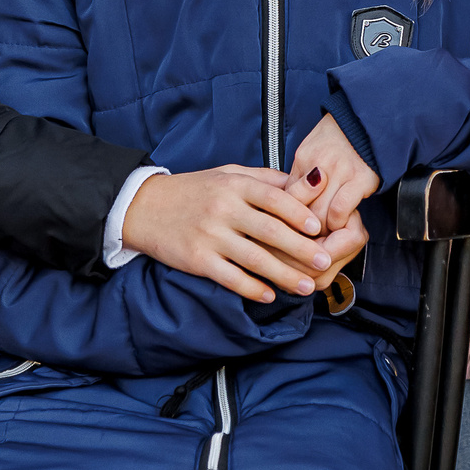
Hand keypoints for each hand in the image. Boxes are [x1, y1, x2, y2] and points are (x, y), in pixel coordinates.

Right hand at [122, 166, 340, 303]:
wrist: (144, 207)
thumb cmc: (194, 190)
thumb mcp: (227, 174)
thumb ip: (264, 179)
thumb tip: (305, 182)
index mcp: (234, 184)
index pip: (274, 198)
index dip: (299, 213)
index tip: (319, 228)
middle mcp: (223, 208)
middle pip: (271, 231)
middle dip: (302, 249)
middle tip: (325, 263)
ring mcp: (210, 235)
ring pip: (255, 259)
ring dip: (285, 275)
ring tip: (307, 287)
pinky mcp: (197, 260)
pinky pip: (230, 277)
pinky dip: (252, 288)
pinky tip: (269, 296)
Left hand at [286, 112, 379, 234]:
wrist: (367, 121)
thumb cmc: (337, 138)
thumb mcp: (310, 151)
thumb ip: (300, 176)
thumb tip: (288, 204)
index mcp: (304, 158)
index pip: (287, 197)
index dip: (289, 217)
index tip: (294, 228)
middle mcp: (319, 165)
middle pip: (302, 209)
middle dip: (304, 228)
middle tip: (309, 237)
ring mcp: (340, 172)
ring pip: (319, 214)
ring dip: (322, 229)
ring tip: (325, 232)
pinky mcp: (361, 179)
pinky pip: (340, 210)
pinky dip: (338, 221)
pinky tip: (341, 222)